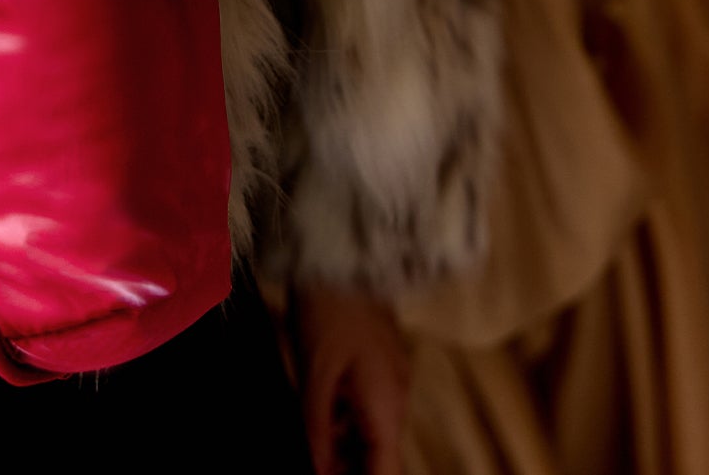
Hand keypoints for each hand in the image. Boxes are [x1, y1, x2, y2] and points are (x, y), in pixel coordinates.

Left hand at [299, 285, 411, 474]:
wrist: (340, 254)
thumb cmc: (329, 309)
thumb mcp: (315, 375)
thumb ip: (318, 429)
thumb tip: (318, 470)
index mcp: (387, 406)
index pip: (386, 471)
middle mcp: (396, 397)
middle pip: (379, 454)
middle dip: (350, 467)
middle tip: (315, 466)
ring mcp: (390, 378)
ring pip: (371, 431)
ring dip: (344, 445)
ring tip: (312, 448)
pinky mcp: (379, 362)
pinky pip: (367, 405)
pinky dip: (345, 419)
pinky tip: (318, 417)